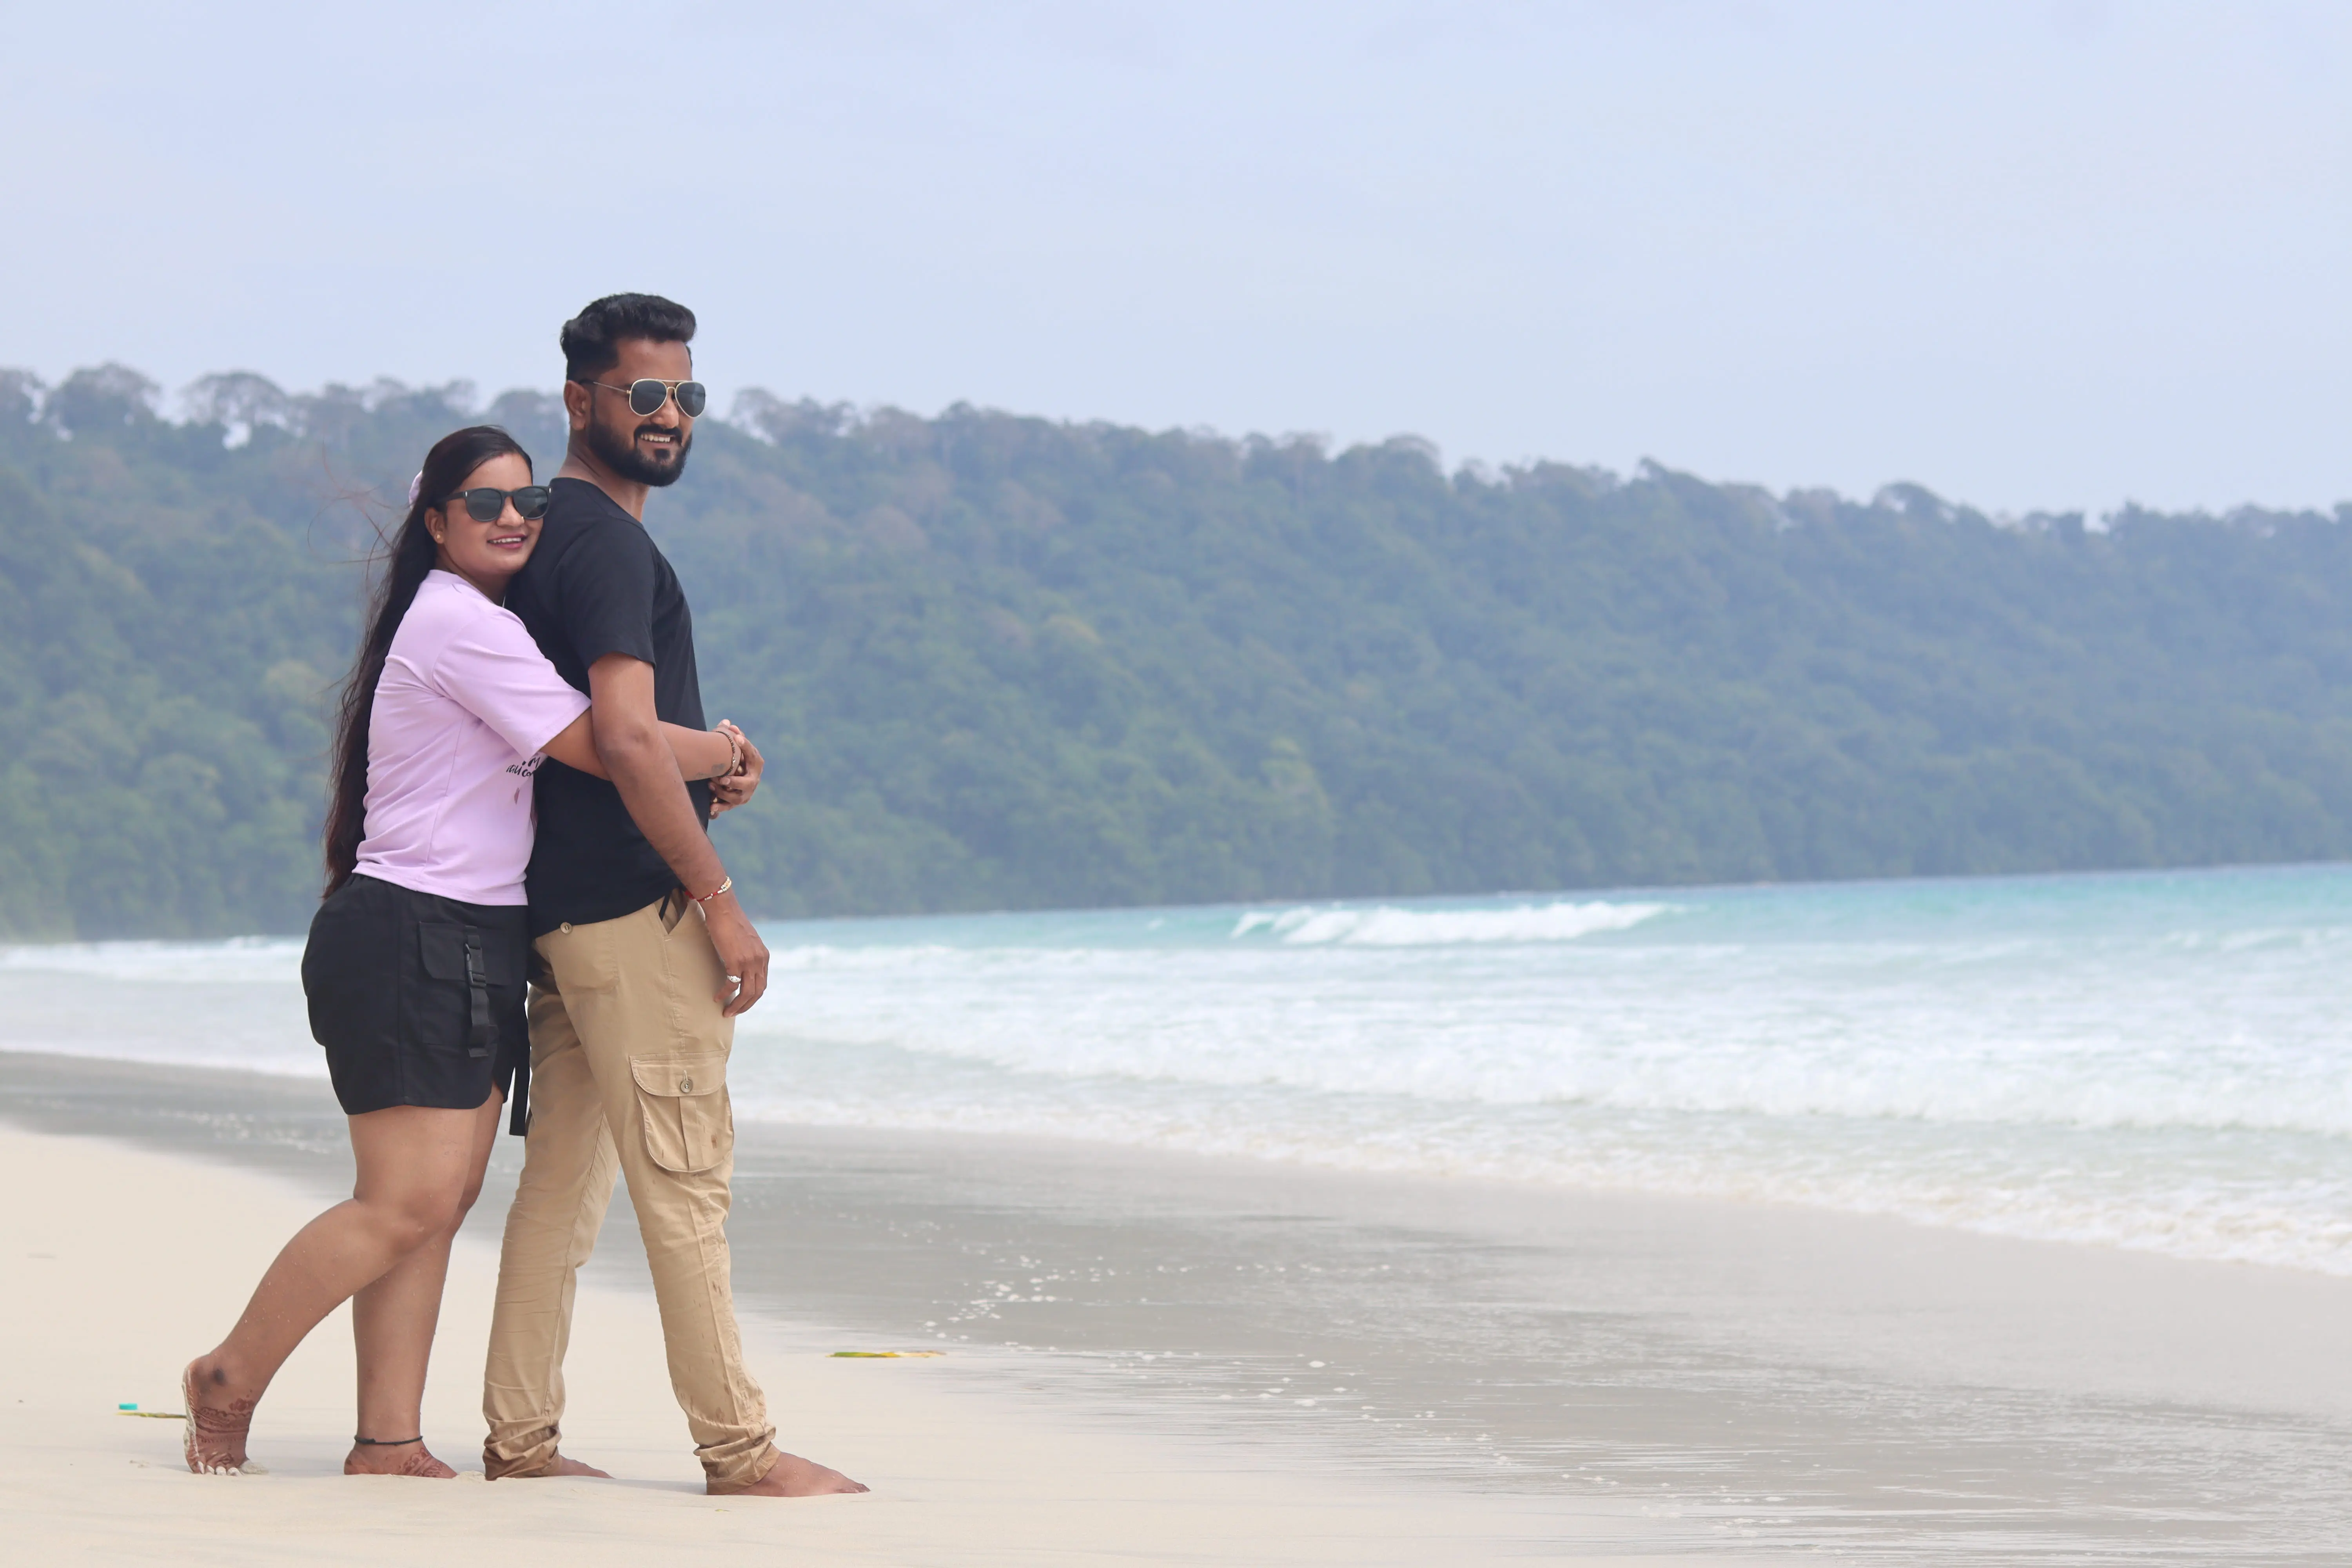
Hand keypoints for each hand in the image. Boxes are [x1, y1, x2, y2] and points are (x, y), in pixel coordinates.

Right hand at [702, 894, 768, 1015]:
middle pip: (757, 991)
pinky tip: (717, 997)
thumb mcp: (746, 940)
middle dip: (746, 1006)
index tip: (743, 1003)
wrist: (723, 909)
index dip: (753, 996)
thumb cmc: (731, 922)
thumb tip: (739, 964)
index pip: (762, 983)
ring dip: (737, 1006)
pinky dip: (724, 994)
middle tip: (734, 1013)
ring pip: (747, 992)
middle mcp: (760, 960)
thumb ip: (747, 953)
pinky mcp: (736, 962)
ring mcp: (749, 962)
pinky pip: (732, 985)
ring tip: (727, 1012)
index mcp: (763, 956)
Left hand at [709, 721, 762, 815]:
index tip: (736, 737)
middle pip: (747, 784)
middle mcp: (753, 780)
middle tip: (724, 779)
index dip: (746, 746)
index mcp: (756, 764)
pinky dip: (719, 808)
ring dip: (723, 793)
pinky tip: (710, 806)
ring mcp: (745, 793)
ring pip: (736, 798)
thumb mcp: (738, 747)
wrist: (738, 776)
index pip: (752, 755)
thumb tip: (726, 722)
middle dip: (735, 782)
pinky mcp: (736, 802)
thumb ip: (734, 736)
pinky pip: (728, 807)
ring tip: (710, 784)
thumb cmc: (737, 758)